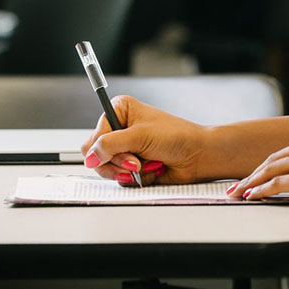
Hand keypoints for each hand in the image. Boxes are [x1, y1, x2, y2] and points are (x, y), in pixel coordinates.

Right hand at [81, 95, 218, 185]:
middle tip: (136, 162)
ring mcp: (126, 148)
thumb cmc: (176, 136)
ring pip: (107, 169)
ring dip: (128, 171)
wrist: (198, 155)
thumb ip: (110, 145)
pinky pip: (121, 178)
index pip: (94, 136)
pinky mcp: (132, 165)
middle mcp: (120, 128)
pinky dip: (136, 177)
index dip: (103, 148)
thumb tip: (90, 157)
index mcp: (120, 111)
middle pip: (96, 155)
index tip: (121, 151)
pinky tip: (152, 169)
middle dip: (118, 162)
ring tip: (146, 165)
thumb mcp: (140, 136)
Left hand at [231, 128, 288, 209]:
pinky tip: (252, 196)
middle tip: (237, 185)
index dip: (269, 164)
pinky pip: (278, 184)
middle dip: (253, 173)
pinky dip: (261, 190)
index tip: (257, 174)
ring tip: (238, 193)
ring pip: (272, 170)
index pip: (287, 151)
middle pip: (274, 158)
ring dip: (252, 182)